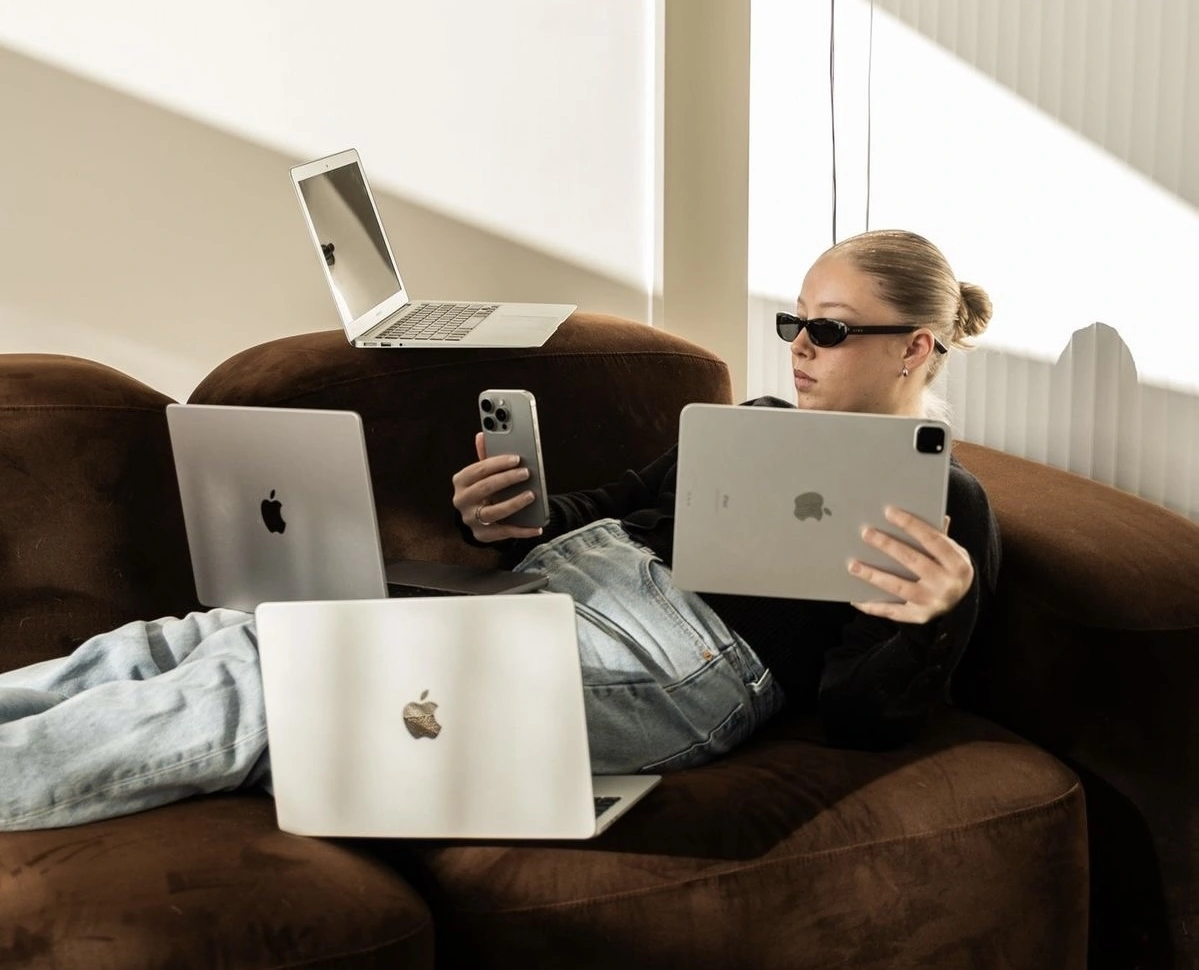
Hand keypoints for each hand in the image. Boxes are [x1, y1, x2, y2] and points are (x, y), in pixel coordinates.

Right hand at [451, 433, 544, 541]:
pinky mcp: (482, 535)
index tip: (517, 458)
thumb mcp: (483, 473)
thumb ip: (485, 456)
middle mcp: (462, 500)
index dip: (498, 463)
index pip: (478, 470)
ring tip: (532, 495)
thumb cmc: (484, 489)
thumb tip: (481, 435)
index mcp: (461, 481)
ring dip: (514, 503)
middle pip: (485, 488)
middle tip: (526, 473)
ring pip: (493, 512)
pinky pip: (505, 532)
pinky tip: (538, 527)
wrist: (478, 518)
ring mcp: (471, 519)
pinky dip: (522, 530)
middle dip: (507, 479)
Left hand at [848, 506, 972, 623]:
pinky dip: (872, 606)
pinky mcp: (919, 617)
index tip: (889, 512)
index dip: (910, 524)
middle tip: (866, 533)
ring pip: (898, 586)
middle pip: (912, 560)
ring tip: (853, 565)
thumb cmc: (952, 572)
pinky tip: (855, 598)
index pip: (932, 539)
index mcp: (957, 564)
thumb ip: (940, 536)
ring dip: (874, 575)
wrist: (963, 606)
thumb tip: (931, 510)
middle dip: (887, 545)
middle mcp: (946, 584)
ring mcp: (932, 602)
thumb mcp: (954, 554)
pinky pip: (892, 612)